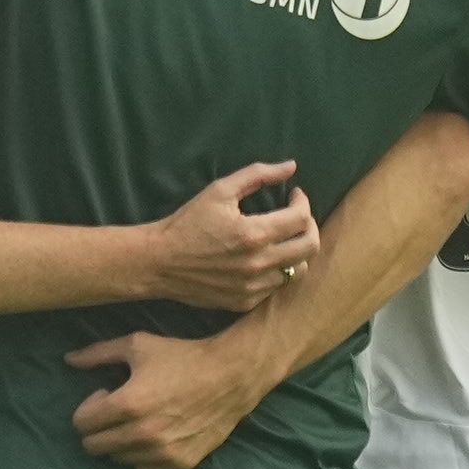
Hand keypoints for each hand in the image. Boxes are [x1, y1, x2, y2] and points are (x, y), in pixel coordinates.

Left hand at [66, 317, 275, 468]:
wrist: (231, 376)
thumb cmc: (181, 357)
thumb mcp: (137, 346)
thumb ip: (97, 354)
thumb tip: (67, 360)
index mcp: (128, 404)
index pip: (81, 424)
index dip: (89, 407)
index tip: (106, 394)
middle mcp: (143, 434)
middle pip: (94, 447)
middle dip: (98, 428)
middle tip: (118, 410)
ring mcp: (162, 452)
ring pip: (117, 459)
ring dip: (120, 441)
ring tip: (140, 420)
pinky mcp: (180, 464)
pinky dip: (142, 455)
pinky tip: (156, 433)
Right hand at [134, 159, 315, 311]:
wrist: (159, 261)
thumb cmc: (188, 222)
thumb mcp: (219, 190)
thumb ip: (257, 175)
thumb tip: (291, 166)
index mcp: (254, 234)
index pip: (301, 218)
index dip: (302, 202)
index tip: (294, 196)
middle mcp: (258, 264)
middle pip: (310, 247)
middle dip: (309, 226)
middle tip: (296, 217)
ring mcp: (253, 286)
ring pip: (298, 270)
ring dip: (296, 251)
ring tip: (282, 239)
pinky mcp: (245, 302)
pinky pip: (276, 287)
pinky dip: (276, 270)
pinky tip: (262, 258)